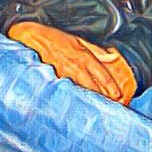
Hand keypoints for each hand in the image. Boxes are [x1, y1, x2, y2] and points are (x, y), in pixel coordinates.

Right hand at [7, 21, 135, 103]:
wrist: (31, 38)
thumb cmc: (56, 40)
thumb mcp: (80, 41)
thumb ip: (98, 52)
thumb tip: (113, 58)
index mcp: (84, 56)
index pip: (103, 75)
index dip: (112, 88)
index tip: (120, 97)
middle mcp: (75, 66)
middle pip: (94, 87)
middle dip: (104, 99)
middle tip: (113, 109)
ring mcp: (63, 74)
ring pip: (80, 92)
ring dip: (90, 103)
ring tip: (98, 113)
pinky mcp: (52, 81)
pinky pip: (65, 93)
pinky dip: (73, 101)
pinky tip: (77, 110)